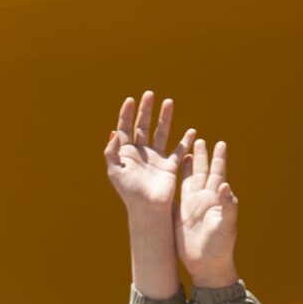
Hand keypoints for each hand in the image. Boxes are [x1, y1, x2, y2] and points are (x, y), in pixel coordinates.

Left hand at [104, 91, 188, 213]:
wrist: (147, 209)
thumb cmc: (129, 192)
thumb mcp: (115, 171)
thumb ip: (111, 152)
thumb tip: (112, 132)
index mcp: (126, 152)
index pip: (125, 128)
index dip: (126, 114)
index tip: (130, 101)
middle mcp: (141, 152)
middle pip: (143, 125)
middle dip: (146, 110)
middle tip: (149, 94)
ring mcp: (156, 158)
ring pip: (161, 132)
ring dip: (164, 118)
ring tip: (168, 102)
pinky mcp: (169, 166)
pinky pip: (179, 150)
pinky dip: (185, 141)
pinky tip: (191, 131)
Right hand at [177, 136, 238, 288]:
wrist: (206, 265)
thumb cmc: (219, 247)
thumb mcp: (225, 226)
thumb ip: (227, 206)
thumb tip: (226, 185)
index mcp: (216, 200)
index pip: (219, 174)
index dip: (219, 159)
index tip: (220, 143)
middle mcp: (204, 199)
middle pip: (203, 172)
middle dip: (202, 156)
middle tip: (200, 139)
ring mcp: (192, 206)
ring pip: (190, 180)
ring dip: (189, 166)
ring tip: (187, 150)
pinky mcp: (180, 214)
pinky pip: (178, 194)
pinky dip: (176, 182)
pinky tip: (172, 175)